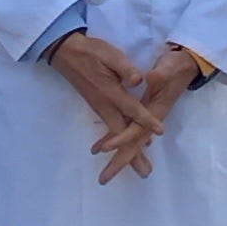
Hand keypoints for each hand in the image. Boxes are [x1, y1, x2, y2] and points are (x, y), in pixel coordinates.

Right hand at [50, 30, 165, 180]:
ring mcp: (100, 107)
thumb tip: (138, 80)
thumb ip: (125, 67)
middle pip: (121, 134)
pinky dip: (120, 140)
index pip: (133, 109)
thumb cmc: (91, 51)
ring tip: (140, 168)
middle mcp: (105, 105)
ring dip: (127, 151)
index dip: (147, 120)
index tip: (160, 132)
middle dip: (132, 154)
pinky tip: (127, 145)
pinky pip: (112, 127)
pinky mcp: (98, 105)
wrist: (66, 52)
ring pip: (116, 134)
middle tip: (145, 173)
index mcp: (111, 92)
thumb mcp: (110, 54)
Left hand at [109, 45, 216, 174]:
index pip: (135, 129)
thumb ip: (161, 74)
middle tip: (103, 180)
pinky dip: (119, 142)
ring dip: (120, 157)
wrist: (187, 64)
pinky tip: (108, 147)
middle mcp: (152, 119)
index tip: (103, 149)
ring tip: (105, 174)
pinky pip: (130, 132)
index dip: (120, 139)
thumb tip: (151, 78)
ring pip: (133, 142)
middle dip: (120, 162)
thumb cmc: (176, 66)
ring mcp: (149, 118)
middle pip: (135, 145)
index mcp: (156, 110)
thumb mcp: (169, 67)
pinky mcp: (145, 113)